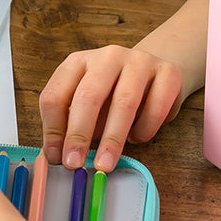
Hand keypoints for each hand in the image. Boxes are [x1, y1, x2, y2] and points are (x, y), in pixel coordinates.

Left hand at [39, 44, 183, 169]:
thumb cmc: (113, 94)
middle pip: (88, 96)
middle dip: (79, 135)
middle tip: (75, 164)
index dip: (53, 129)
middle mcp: (107, 57)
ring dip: (112, 139)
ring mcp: (139, 61)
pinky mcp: (168, 72)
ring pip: (124, 102)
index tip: (55, 157)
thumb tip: (58, 156)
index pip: (56, 95)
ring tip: (105, 163)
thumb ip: (72, 125)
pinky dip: (144, 129)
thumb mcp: (87, 104)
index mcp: (78, 62)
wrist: (156, 72)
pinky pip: (156, 107)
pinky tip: (136, 138)